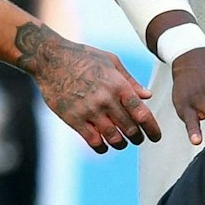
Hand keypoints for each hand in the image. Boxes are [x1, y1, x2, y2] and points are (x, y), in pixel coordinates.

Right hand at [14, 23, 162, 152]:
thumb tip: (148, 96)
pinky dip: (102, 147)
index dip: (152, 128)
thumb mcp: (110, 61)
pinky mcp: (73, 119)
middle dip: (137, 137)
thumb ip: (130, 81)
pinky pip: (93, 141)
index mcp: (118, 85)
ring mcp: (89, 110)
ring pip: (114, 139)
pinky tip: (104, 145)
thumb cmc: (82, 57)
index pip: (141, 113)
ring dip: (121, 144)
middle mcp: (106, 99)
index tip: (155, 136)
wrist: (49, 58)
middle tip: (137, 138)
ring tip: (121, 142)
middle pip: (130, 129)